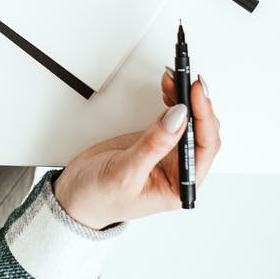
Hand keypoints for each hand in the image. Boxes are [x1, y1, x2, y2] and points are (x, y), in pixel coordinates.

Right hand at [53, 71, 220, 229]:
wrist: (75, 196)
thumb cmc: (99, 199)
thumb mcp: (126, 173)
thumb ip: (154, 145)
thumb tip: (178, 116)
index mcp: (180, 186)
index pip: (203, 148)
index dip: (204, 118)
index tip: (196, 93)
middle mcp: (179, 170)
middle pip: (201, 131)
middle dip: (196, 104)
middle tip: (187, 81)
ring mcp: (167, 154)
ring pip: (188, 121)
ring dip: (185, 98)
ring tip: (175, 80)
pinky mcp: (155, 140)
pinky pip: (172, 117)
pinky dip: (173, 101)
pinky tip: (169, 90)